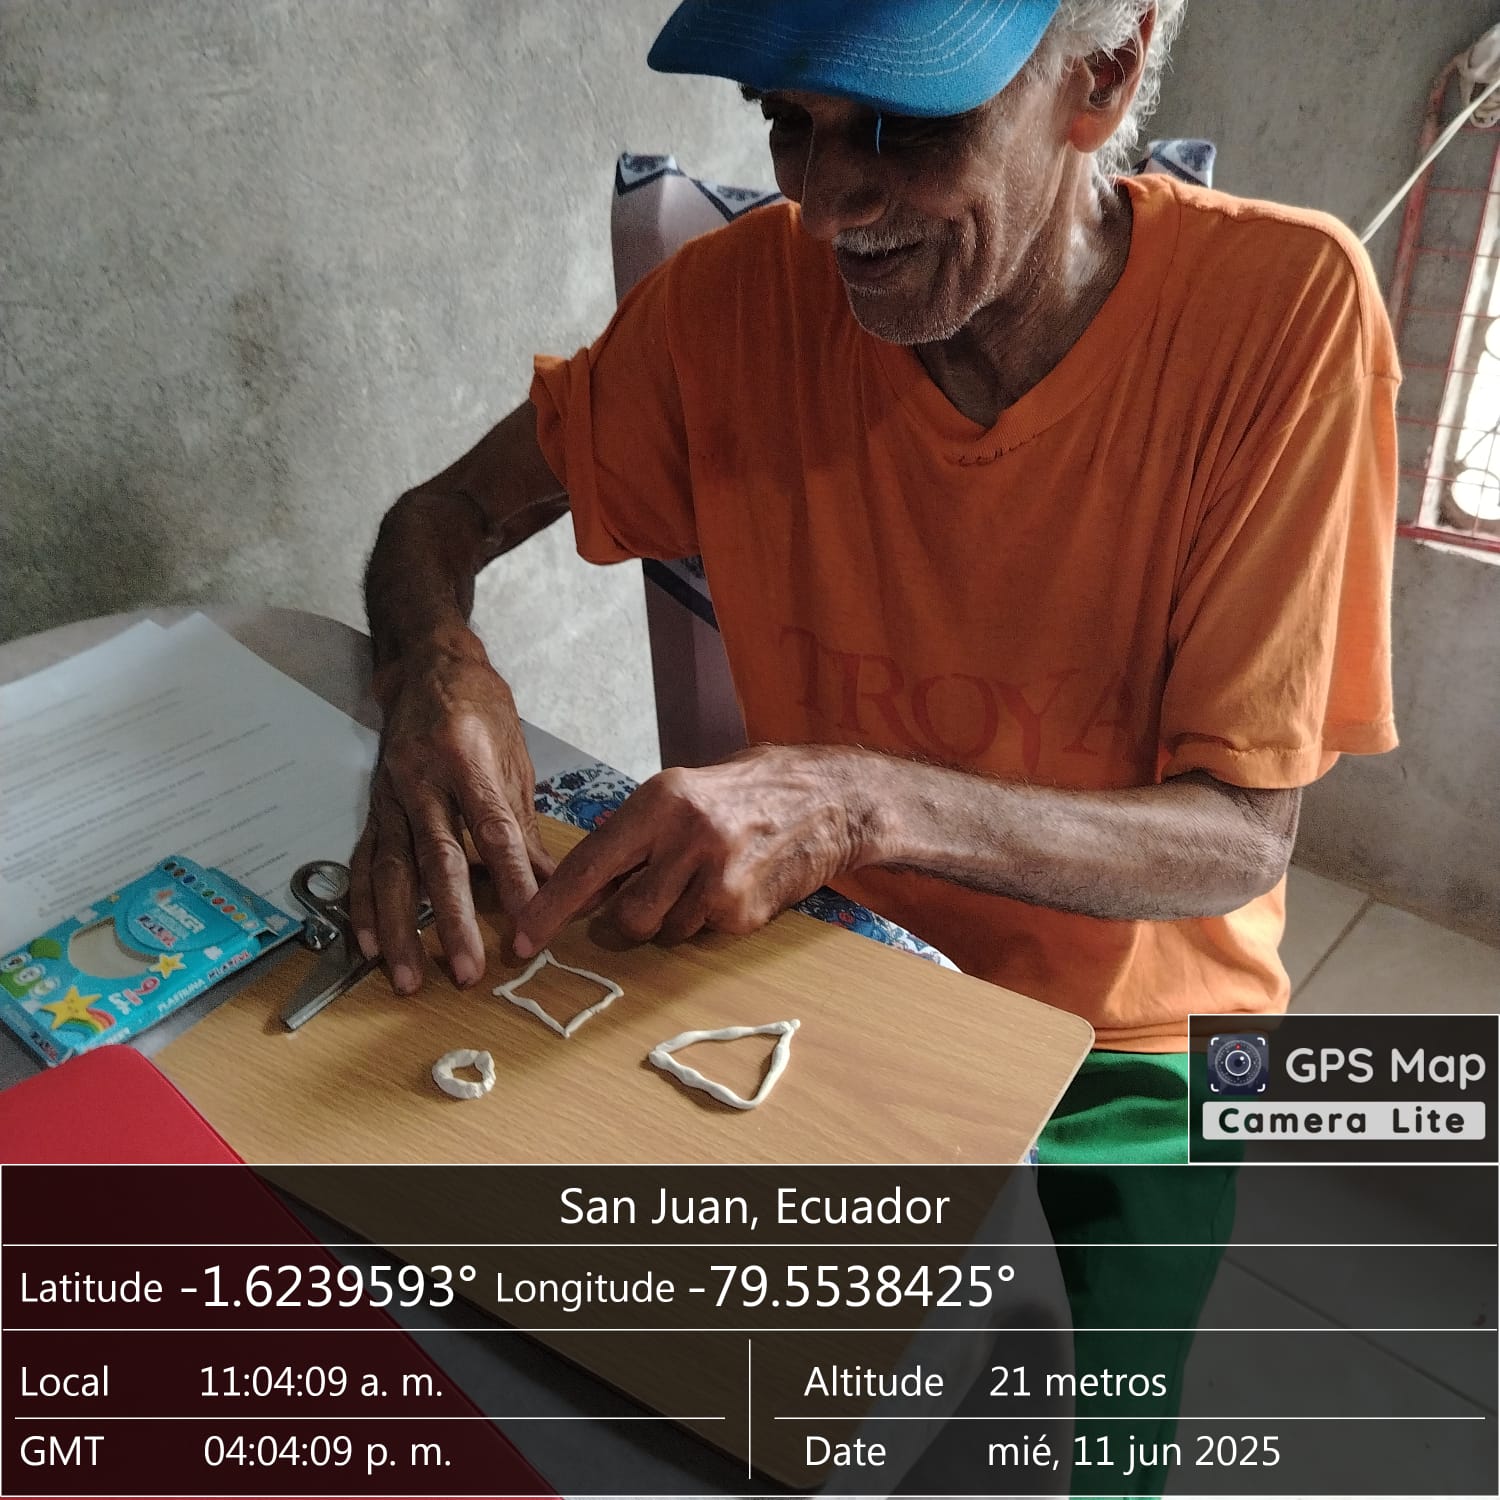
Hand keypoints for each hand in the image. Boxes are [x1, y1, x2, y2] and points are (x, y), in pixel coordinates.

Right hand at [350, 641, 554, 992]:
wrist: (430, 667)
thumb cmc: (482, 711)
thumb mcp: (514, 761)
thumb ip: (526, 829)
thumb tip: (557, 887)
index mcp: (467, 760)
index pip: (494, 832)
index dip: (512, 881)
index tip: (531, 926)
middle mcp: (422, 779)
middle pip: (437, 859)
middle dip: (451, 920)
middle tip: (468, 971)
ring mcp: (390, 795)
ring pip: (391, 870)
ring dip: (400, 928)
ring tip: (409, 977)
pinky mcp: (372, 808)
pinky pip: (362, 863)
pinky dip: (364, 907)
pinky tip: (369, 945)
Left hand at [513, 745, 877, 956]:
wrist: (827, 799)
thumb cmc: (743, 793)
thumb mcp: (679, 794)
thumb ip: (632, 836)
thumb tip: (582, 888)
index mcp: (660, 801)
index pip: (587, 865)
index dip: (550, 908)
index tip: (522, 939)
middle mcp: (686, 838)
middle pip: (625, 915)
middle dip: (631, 916)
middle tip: (658, 889)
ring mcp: (718, 877)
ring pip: (664, 931)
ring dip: (675, 916)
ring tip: (707, 876)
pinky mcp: (744, 910)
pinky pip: (703, 934)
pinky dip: (710, 919)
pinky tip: (735, 884)